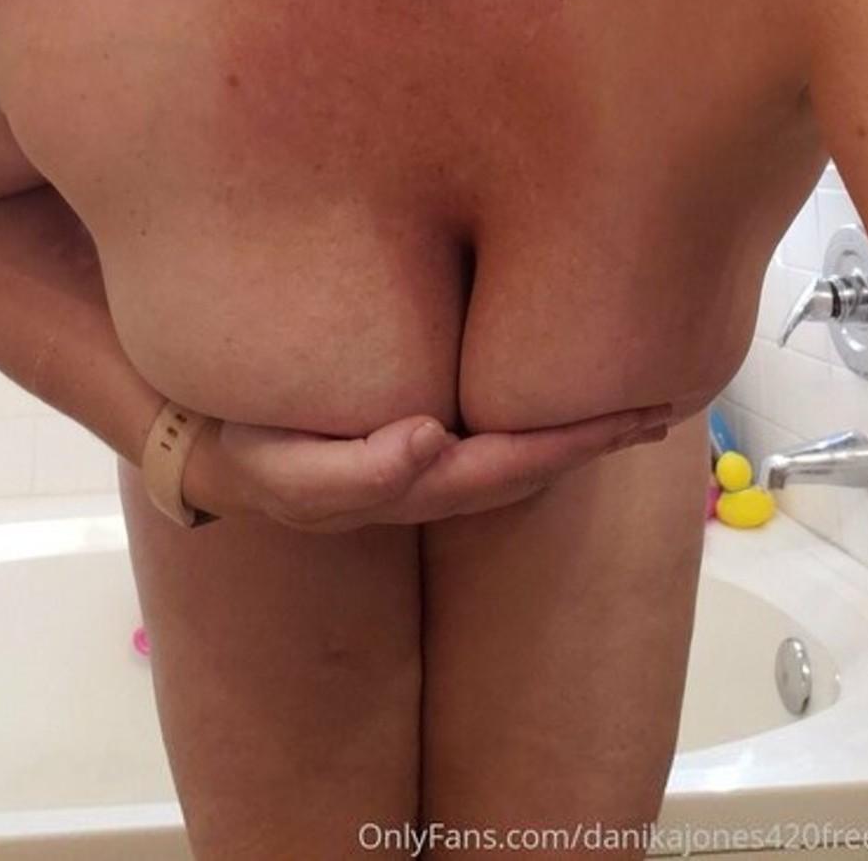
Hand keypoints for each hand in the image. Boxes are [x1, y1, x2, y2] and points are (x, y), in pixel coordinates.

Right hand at [182, 403, 672, 531]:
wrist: (203, 445)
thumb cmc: (246, 453)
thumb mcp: (285, 471)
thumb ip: (356, 470)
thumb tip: (434, 440)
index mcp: (412, 485)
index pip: (513, 466)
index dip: (574, 441)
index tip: (634, 413)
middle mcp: (428, 476)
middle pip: (531, 462)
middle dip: (595, 434)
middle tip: (665, 399)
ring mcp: (419, 456)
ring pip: (516, 447)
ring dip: (573, 426)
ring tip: (631, 394)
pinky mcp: (405, 427)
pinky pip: (486, 424)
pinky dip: (530, 411)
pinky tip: (550, 382)